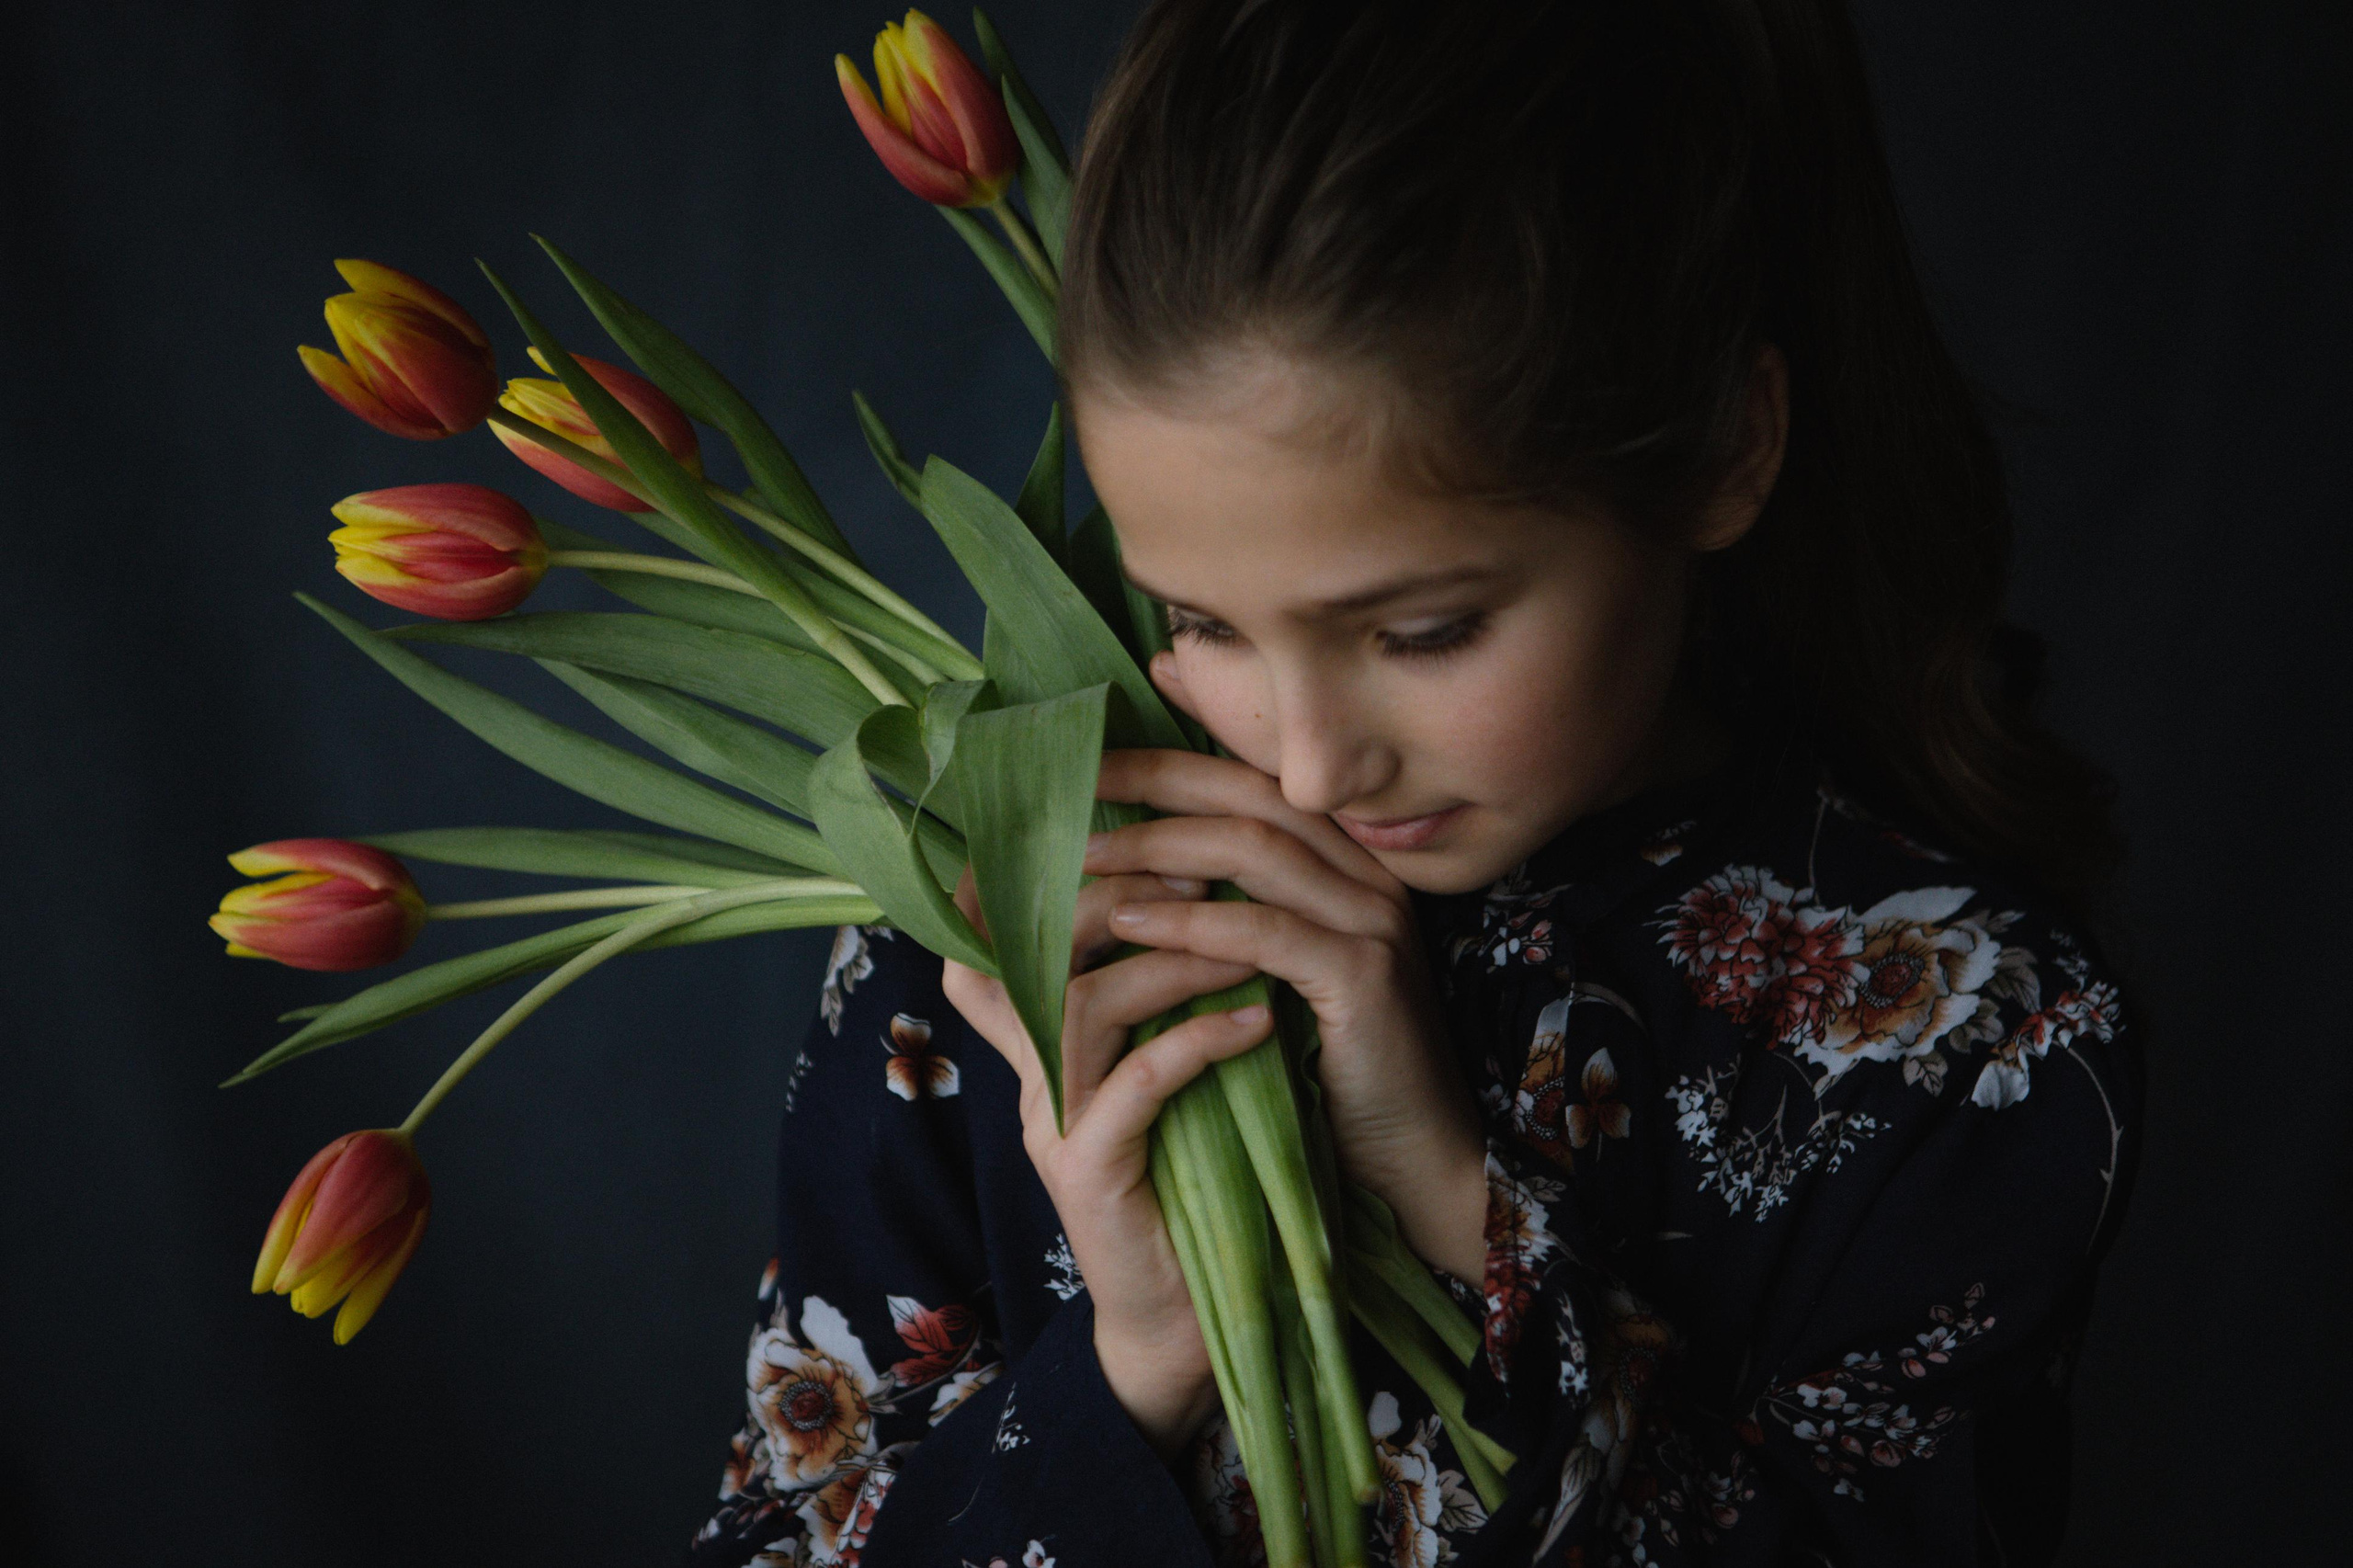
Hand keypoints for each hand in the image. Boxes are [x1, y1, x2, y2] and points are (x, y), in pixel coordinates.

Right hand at [942, 865, 1271, 1465]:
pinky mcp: (1089, 1173)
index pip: (995, 936)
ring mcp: (1053, 1124)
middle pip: (1032, 949)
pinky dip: (1199, 1042)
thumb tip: (1201, 894)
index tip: (1120, 819)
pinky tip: (1257, 1024)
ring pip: (1084, 1004)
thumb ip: (1158, 999)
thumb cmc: (1191, 1180)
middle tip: (1206, 870)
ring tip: (1250, 950)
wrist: (1188, 1318)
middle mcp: (1031, 1075)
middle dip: (1121, 895)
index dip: (1029, 875)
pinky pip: (1135, 1083)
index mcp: (1040, 1043)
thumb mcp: (1169, 1070)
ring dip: (1174, 963)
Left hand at [1087, 749, 1490, 1284]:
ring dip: (1157, 847)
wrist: (1416, 1160)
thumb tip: (1126, 883)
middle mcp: (1368, 877)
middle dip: (1155, 781)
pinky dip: (1191, 924)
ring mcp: (1373, 921)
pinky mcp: (1365, 976)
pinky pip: (1264, 931)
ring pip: (1253, 850)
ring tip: (1080, 857)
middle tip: (1072, 783)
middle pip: (1251, 797)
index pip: (1253, 787)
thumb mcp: (1273, 981)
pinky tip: (1129, 924)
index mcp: (1347, 867)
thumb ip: (1228, 921)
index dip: (1170, 765)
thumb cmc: (1330, 1076)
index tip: (1090, 763)